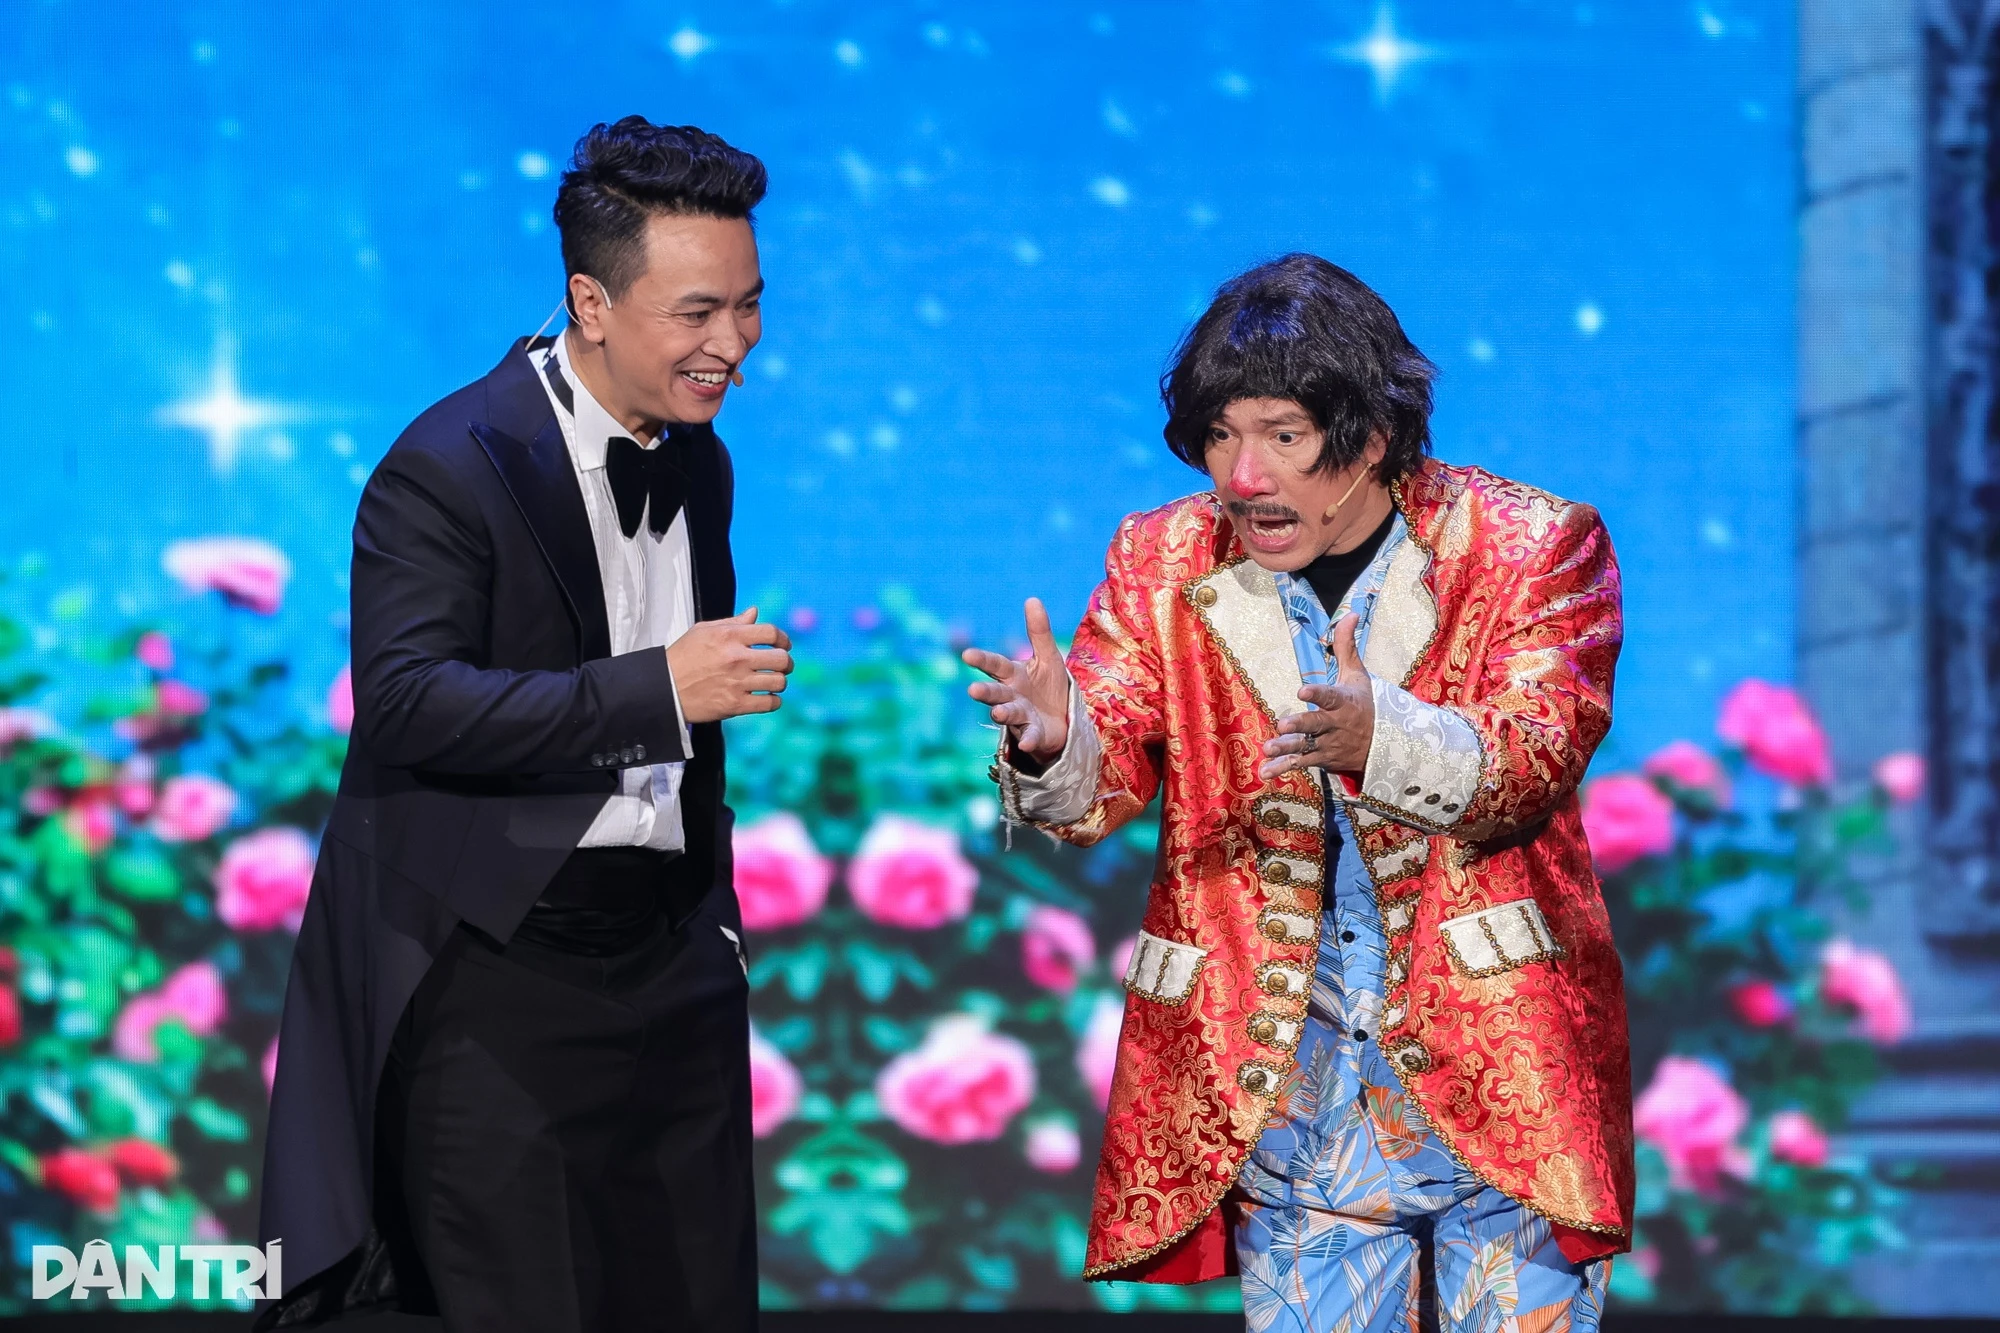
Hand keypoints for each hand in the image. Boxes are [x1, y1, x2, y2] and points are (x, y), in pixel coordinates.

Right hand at [666, 607, 793, 723]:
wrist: (664, 688)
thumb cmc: (682, 657)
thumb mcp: (703, 631)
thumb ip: (733, 623)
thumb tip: (755, 613)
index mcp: (729, 636)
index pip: (771, 632)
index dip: (783, 639)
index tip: (783, 644)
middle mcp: (736, 658)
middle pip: (781, 659)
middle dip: (786, 662)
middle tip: (782, 665)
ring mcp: (737, 682)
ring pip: (779, 682)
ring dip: (779, 682)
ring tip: (772, 682)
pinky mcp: (735, 704)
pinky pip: (770, 703)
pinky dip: (773, 701)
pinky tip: (766, 697)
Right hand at [962, 597, 1070, 762]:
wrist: (1062, 718)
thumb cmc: (1049, 686)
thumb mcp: (1048, 657)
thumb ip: (1039, 632)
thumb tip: (1032, 599)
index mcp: (1013, 675)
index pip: (995, 665)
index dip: (982, 660)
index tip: (967, 655)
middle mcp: (1011, 696)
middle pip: (995, 693)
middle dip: (985, 692)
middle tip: (973, 690)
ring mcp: (1020, 717)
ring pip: (1008, 714)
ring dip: (1002, 713)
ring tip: (998, 713)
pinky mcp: (1033, 735)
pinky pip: (1029, 737)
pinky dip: (1028, 739)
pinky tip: (1027, 742)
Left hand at [1260, 612, 1373, 778]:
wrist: (1385, 743)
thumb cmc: (1365, 703)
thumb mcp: (1357, 674)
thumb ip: (1346, 645)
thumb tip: (1350, 613)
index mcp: (1344, 702)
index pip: (1330, 696)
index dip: (1317, 694)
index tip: (1302, 690)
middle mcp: (1335, 725)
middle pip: (1316, 725)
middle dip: (1300, 725)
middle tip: (1282, 725)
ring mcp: (1328, 744)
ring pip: (1306, 747)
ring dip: (1286, 749)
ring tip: (1268, 748)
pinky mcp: (1322, 759)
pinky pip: (1301, 764)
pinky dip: (1283, 768)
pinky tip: (1264, 773)